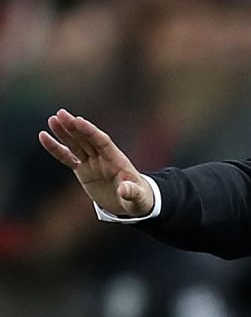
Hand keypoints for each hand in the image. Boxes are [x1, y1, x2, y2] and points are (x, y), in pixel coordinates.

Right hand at [38, 109, 153, 217]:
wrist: (132, 202)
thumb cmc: (139, 198)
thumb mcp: (138, 197)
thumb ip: (132, 192)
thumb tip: (124, 190)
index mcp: (118, 160)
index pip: (102, 141)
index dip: (90, 131)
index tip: (78, 120)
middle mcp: (104, 158)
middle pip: (87, 139)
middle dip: (75, 127)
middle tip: (61, 113)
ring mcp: (93, 162)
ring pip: (76, 145)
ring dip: (64, 133)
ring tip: (52, 120)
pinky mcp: (84, 170)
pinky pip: (67, 157)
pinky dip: (56, 149)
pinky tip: (44, 137)